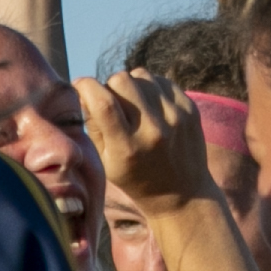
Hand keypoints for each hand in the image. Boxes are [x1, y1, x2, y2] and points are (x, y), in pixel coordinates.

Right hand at [75, 70, 215, 210]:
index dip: (86, 86)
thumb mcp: (106, 162)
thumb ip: (93, 125)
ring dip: (131, 85)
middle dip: (109, 85)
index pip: (103, 103)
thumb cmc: (136, 179)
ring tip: (133, 105)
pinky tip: (150, 105)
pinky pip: (161, 80)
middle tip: (111, 100)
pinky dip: (150, 87)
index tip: (80, 85)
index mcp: (127, 148)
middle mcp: (152, 130)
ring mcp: (175, 117)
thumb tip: (84, 90)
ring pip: (142, 76)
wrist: (182, 194)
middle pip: (122, 80)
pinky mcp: (190, 109)